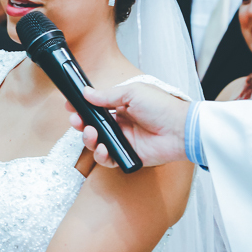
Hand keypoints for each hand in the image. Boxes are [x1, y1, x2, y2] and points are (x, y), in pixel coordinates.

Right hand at [67, 84, 189, 167]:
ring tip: (91, 133)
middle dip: (80, 124)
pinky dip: (101, 155)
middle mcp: (120, 123)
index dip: (82, 108)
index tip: (71, 107)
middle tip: (77, 121)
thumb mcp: (132, 93)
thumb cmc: (162, 108)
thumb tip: (86, 93)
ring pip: (96, 142)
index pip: (95, 108)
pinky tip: (102, 148)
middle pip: (92, 126)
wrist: (180, 129)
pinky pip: (108, 159)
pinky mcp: (127, 155)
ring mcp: (123, 140)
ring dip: (89, 139)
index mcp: (121, 106)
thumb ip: (107, 95)